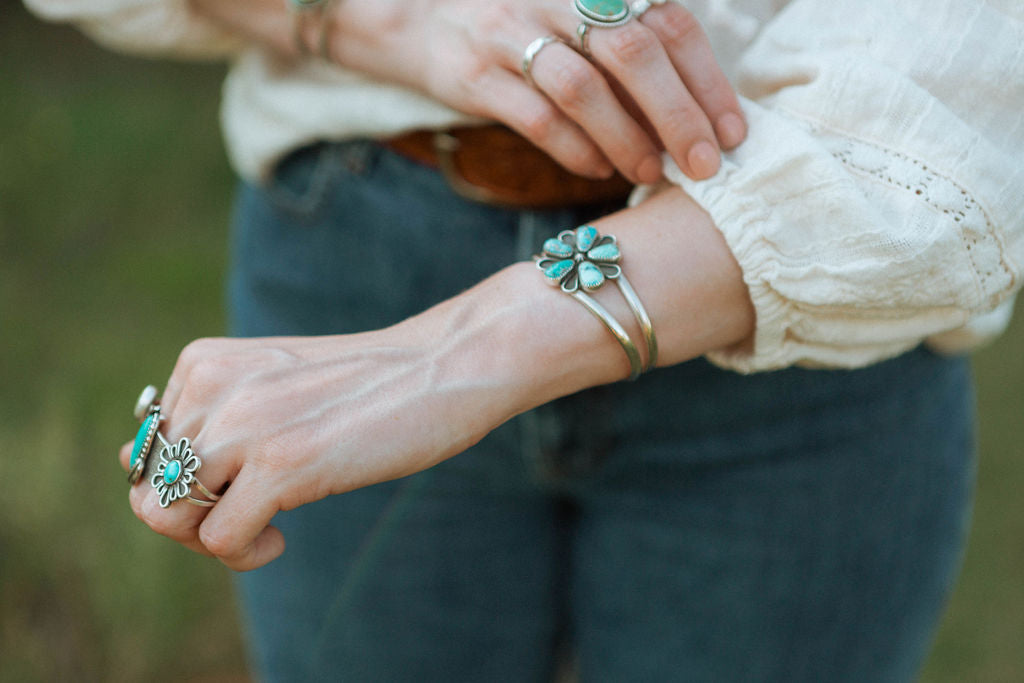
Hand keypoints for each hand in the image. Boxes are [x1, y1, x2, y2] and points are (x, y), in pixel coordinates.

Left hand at [121, 319, 515, 570]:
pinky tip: (282, 538)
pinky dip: (246, 554)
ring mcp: (246, 423)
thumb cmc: (366, 383)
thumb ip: (210, 414)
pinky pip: (218, 540)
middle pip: (146, 487)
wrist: (442, 365)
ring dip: (211, 539)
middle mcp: (213, 386)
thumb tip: (127, 462)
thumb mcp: (272, 384)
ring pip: (165, 515)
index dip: (186, 486)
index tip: (238, 486)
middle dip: (190, 518)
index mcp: (203, 363)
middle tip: (246, 516)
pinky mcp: (282, 463)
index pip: (145, 452)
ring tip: (265, 530)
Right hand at [329, 0, 745, 182]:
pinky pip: (533, 117)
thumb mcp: (575, 4)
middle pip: (632, 52)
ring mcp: (509, 31)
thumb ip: (629, 34)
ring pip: (582, 89)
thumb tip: (696, 104)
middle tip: (704, 164)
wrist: (414, 10)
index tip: (733, 131)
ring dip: (626, 138)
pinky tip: (599, 170)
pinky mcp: (473, 75)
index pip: (668, 21)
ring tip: (650, 173)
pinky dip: (574, 149)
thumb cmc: (518, 15)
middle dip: (677, 115)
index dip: (707, 80)